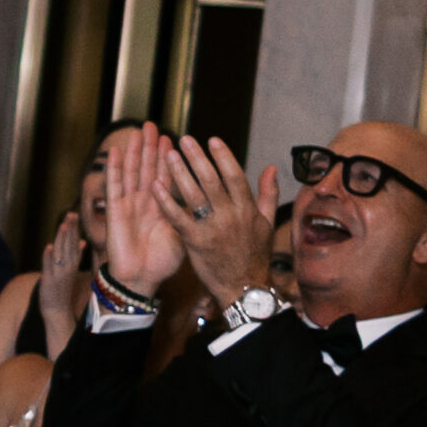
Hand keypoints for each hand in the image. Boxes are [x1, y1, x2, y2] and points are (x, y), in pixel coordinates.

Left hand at [38, 212, 87, 329]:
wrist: (57, 310)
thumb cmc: (62, 288)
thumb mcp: (71, 270)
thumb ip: (75, 255)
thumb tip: (82, 241)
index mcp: (73, 263)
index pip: (75, 242)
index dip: (74, 228)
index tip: (74, 214)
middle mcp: (68, 267)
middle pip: (70, 245)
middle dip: (70, 229)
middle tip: (71, 214)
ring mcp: (59, 274)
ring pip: (61, 253)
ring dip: (62, 240)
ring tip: (63, 225)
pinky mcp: (49, 281)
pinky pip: (49, 267)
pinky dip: (48, 257)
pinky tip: (48, 247)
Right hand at [100, 125, 183, 298]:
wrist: (141, 279)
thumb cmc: (162, 262)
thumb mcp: (185, 237)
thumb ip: (192, 216)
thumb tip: (213, 204)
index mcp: (163, 208)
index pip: (169, 177)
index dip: (172, 158)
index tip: (178, 139)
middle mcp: (146, 202)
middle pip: (149, 168)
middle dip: (152, 147)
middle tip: (153, 125)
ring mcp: (130, 204)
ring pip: (133, 171)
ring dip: (136, 151)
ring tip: (139, 130)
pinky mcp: (116, 210)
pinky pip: (114, 186)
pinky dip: (114, 168)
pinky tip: (117, 152)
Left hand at [157, 133, 278, 308]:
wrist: (244, 288)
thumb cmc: (255, 254)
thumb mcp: (267, 224)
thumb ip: (269, 194)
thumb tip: (272, 167)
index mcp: (248, 210)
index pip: (235, 176)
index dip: (223, 157)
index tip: (212, 139)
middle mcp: (231, 216)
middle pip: (212, 181)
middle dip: (197, 158)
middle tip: (184, 139)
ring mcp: (213, 229)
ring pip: (194, 195)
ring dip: (179, 173)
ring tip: (168, 154)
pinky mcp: (195, 242)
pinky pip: (178, 217)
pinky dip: (166, 201)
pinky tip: (154, 186)